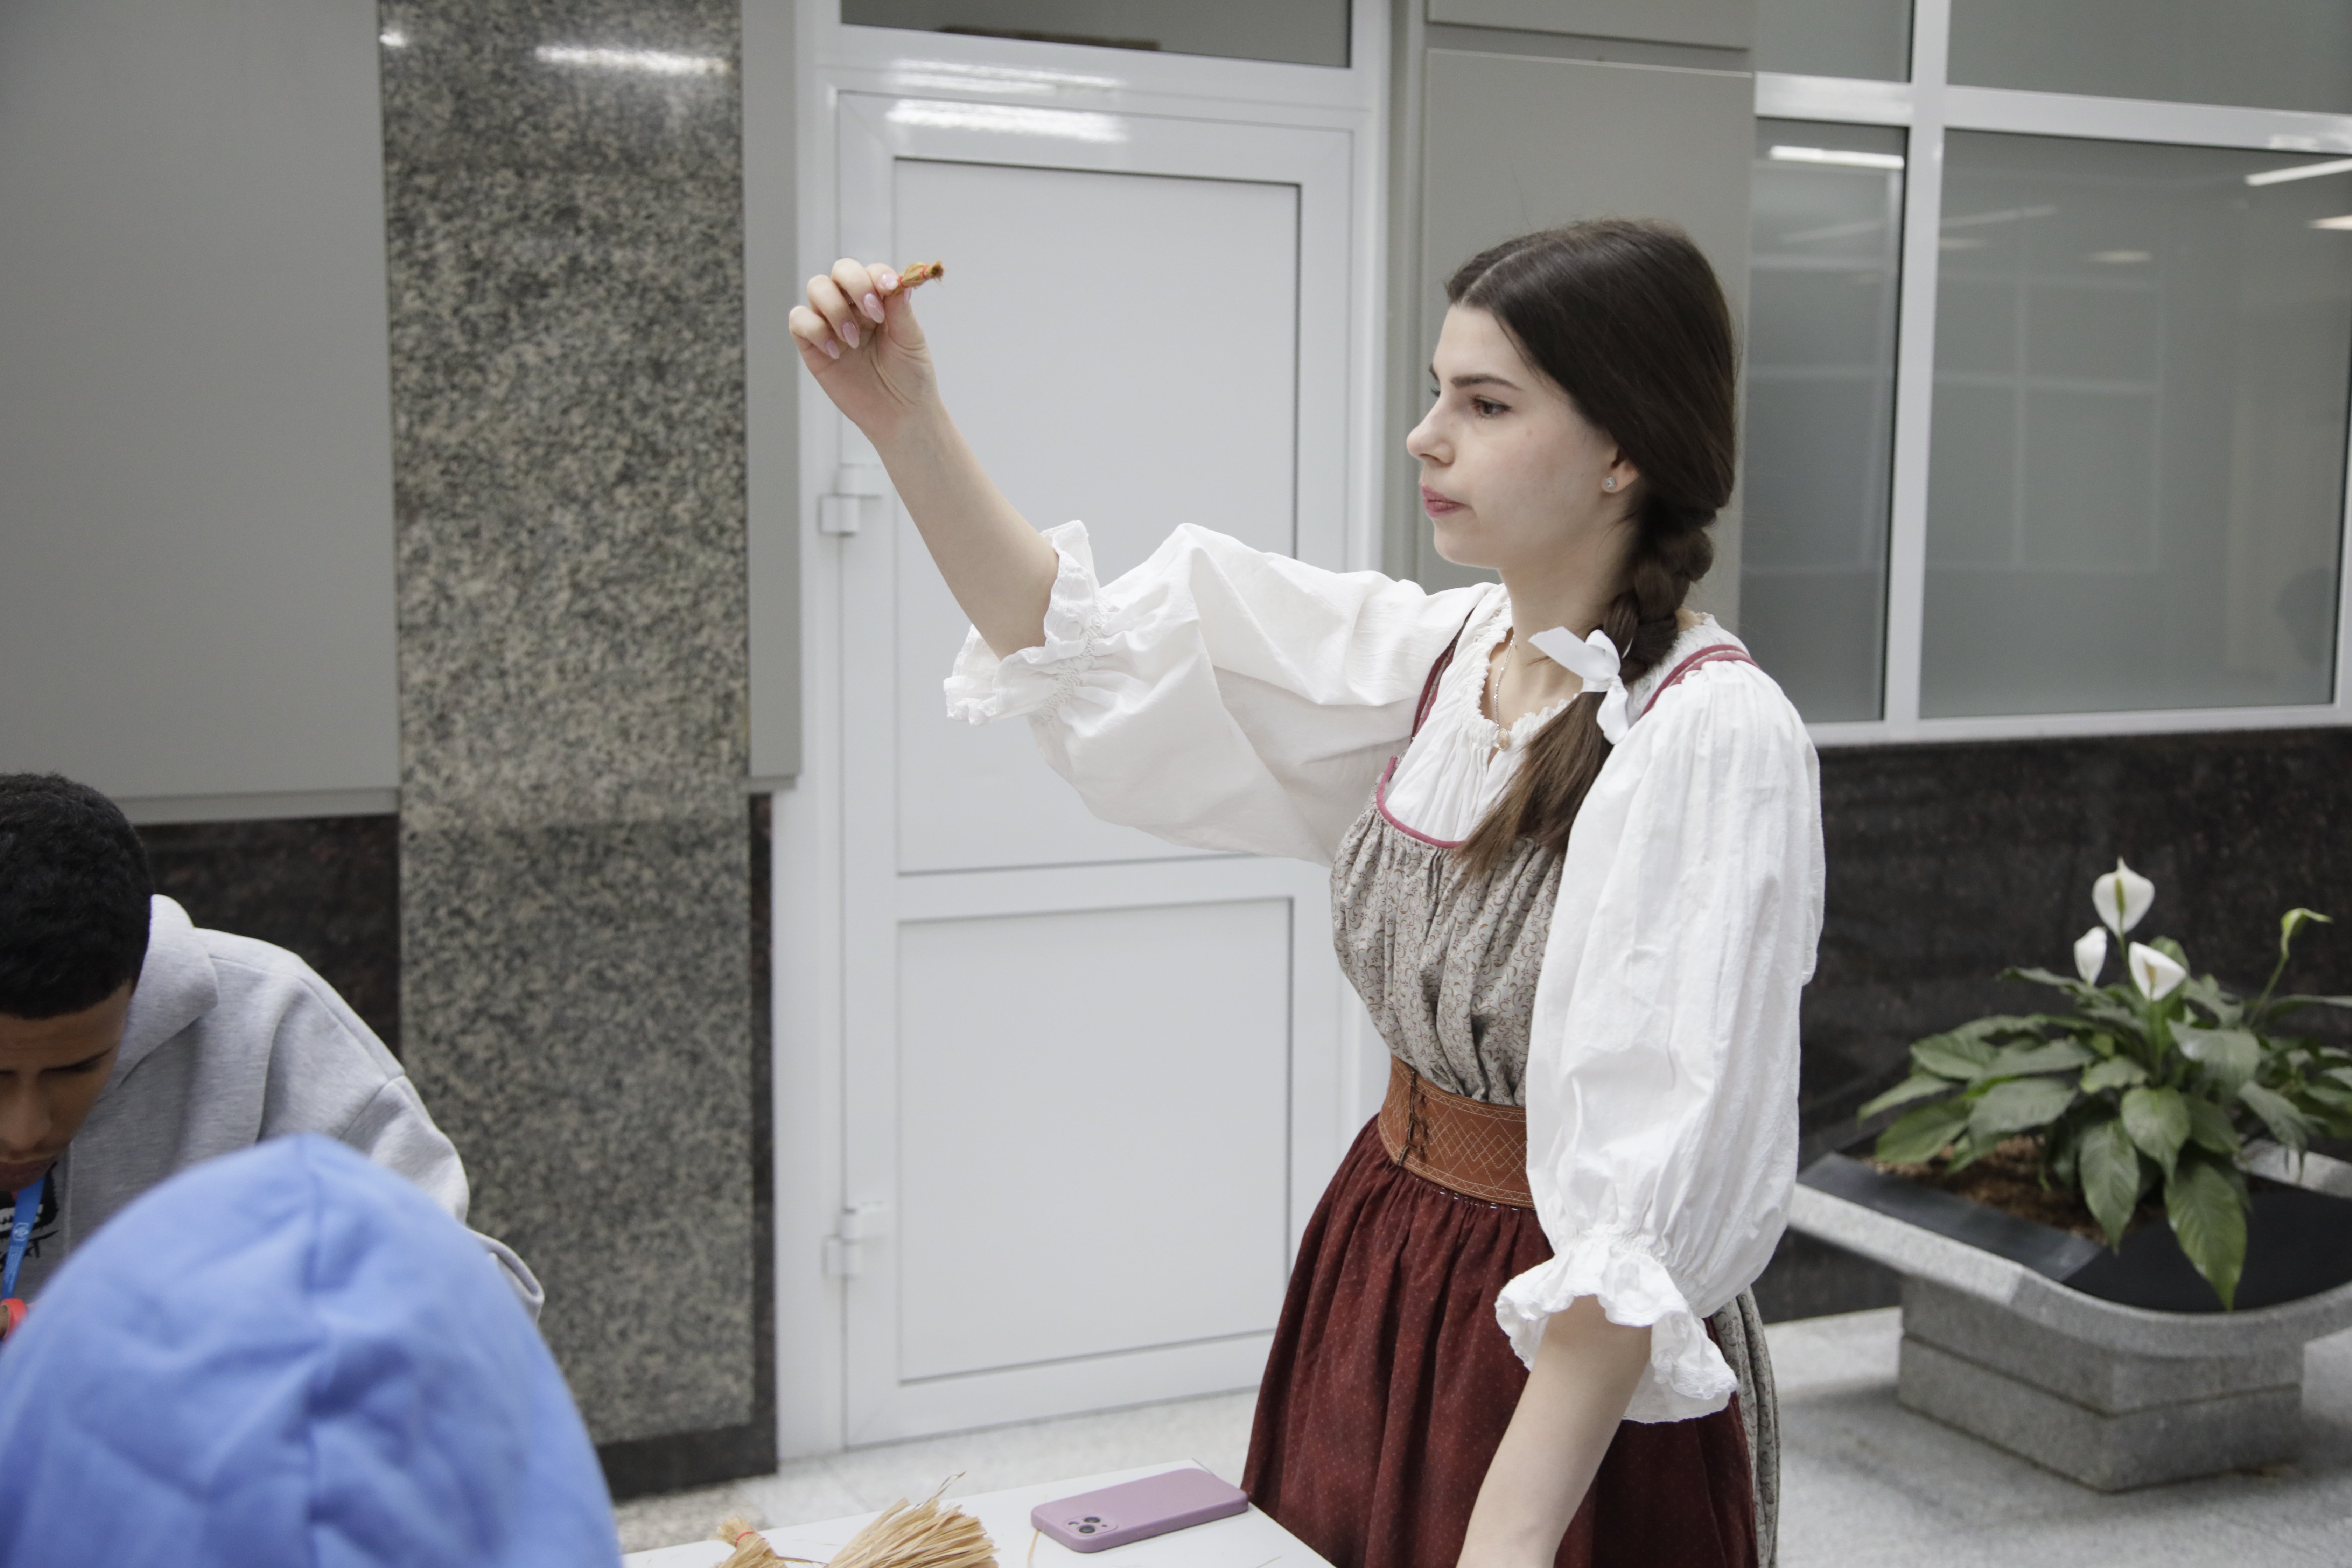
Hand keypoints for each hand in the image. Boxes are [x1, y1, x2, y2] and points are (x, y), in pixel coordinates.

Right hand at [789, 257, 937, 446]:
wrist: (899, 414)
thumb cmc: (909, 376)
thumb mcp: (911, 340)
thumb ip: (900, 309)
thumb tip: (898, 281)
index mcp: (879, 301)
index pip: (870, 272)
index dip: (877, 275)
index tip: (889, 289)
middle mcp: (852, 307)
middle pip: (840, 271)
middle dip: (854, 285)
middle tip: (872, 314)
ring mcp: (830, 324)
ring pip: (816, 288)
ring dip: (835, 309)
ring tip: (854, 340)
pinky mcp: (813, 345)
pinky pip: (799, 320)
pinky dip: (815, 329)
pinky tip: (836, 352)